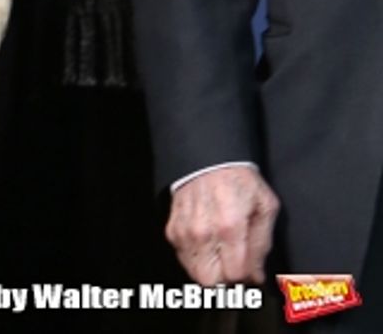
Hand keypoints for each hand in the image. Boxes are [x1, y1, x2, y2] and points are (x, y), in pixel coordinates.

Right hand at [167, 166, 278, 285]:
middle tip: (234, 265)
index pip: (235, 275)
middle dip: (225, 279)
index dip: (247, 278)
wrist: (208, 158)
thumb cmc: (239, 181)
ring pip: (195, 272)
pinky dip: (196, 257)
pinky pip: (183, 258)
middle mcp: (203, 231)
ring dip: (209, 269)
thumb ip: (263, 244)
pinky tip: (207, 242)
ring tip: (220, 253)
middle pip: (210, 281)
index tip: (250, 270)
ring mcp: (184, 230)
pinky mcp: (173, 228)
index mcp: (230, 226)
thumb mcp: (265, 206)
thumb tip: (256, 275)